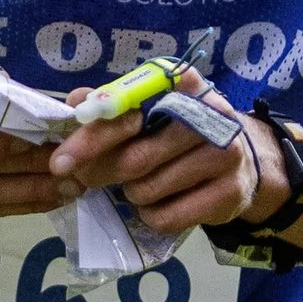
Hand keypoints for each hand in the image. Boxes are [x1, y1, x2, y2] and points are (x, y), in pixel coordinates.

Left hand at [47, 68, 288, 237]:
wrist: (241, 165)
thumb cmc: (181, 134)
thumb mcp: (151, 111)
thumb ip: (112, 107)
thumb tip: (76, 101)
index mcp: (185, 84)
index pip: (128, 112)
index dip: (92, 137)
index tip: (61, 161)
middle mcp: (210, 115)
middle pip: (134, 158)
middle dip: (100, 173)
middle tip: (86, 180)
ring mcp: (225, 155)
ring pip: (147, 190)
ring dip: (130, 194)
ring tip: (138, 185)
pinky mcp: (229, 193)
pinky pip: (166, 216)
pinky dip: (150, 215)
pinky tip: (158, 203)